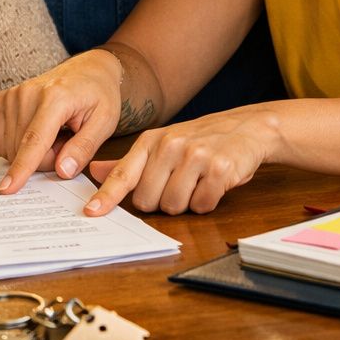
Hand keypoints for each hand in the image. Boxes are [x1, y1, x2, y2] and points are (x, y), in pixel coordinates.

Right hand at [0, 49, 124, 194]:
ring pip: (11, 147)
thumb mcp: (105, 123)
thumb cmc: (100, 95)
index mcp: (56, 97)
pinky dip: (22, 143)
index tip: (7, 188)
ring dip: (34, 152)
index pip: (35, 140)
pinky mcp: (4, 98)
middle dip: (46, 159)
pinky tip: (41, 130)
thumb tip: (63, 171)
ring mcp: (13, 94)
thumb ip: (84, 148)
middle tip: (68, 142)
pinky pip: (5, 139)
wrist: (89, 70)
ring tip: (57, 134)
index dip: (22, 168)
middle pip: (23, 149)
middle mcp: (29, 92)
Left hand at [82, 107, 275, 215]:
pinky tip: (214, 183)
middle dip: (162, 202)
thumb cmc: (201, 140)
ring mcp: (195, 156)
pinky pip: (202, 205)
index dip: (107, 196)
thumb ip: (130, 162)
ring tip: (198, 181)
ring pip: (174, 206)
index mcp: (152, 141)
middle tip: (179, 184)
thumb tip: (95, 171)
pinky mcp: (220, 169)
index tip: (92, 212)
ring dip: (187, 202)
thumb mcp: (162, 144)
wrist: (247, 128)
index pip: (124, 174)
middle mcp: (170, 146)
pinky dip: (208, 201)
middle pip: (148, 201)